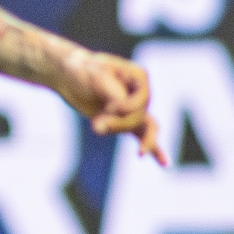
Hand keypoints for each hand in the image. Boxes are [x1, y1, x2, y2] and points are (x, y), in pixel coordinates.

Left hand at [61, 47, 164, 165]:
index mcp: (138, 77)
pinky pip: (142, 135)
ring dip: (135, 139)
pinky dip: (154, 150)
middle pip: (140, 117)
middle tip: (96, 125)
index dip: (126, 109)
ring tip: (138, 153)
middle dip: (119, 124)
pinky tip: (164, 163)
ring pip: (146, 129)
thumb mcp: (96, 77)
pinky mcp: (125, 121)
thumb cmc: (82, 70)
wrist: (69, 75)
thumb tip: (103, 126)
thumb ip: (109, 99)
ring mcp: (135, 108)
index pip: (142, 101)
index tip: (107, 108)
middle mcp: (141, 93)